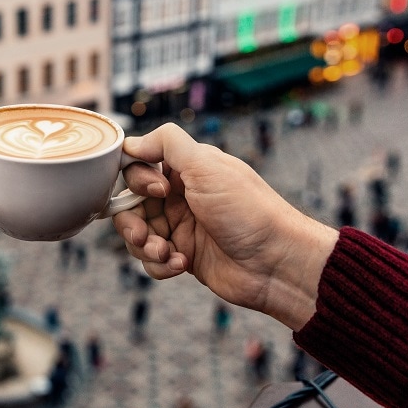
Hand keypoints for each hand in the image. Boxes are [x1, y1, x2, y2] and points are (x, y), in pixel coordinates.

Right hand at [113, 123, 337, 330]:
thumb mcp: (207, 165)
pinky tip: (181, 264)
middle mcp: (179, 197)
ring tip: (166, 253)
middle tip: (144, 235)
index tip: (158, 191)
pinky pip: (152, 260)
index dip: (137, 180)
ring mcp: (181, 228)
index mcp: (185, 170)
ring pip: (137, 234)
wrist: (277, 263)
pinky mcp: (184, 256)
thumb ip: (167, 143)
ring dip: (144, 246)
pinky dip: (159, 264)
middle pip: (131, 204)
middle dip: (132, 221)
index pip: (138, 167)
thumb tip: (130, 142)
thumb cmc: (247, 211)